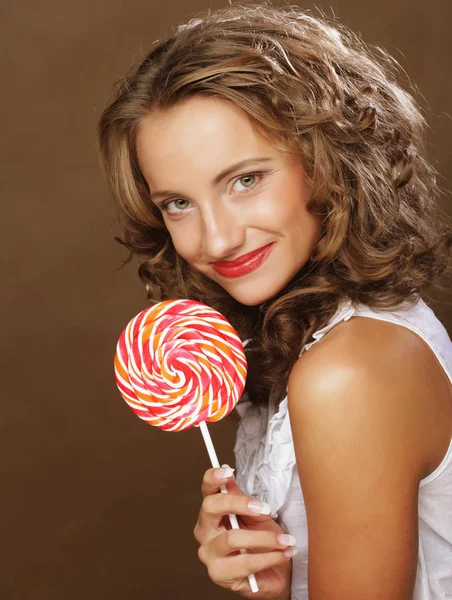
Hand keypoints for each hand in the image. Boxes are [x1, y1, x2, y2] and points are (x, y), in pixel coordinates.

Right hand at [193, 465, 296, 598]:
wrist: (275, 573)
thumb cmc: (263, 541)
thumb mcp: (256, 515)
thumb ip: (242, 498)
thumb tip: (229, 476)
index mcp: (212, 513)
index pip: (207, 490)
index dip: (213, 478)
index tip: (227, 472)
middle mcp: (204, 531)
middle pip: (211, 508)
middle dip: (240, 503)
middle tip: (266, 509)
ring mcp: (209, 553)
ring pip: (232, 537)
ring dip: (265, 538)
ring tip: (285, 540)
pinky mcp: (219, 574)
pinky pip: (245, 562)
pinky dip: (269, 557)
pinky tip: (283, 553)